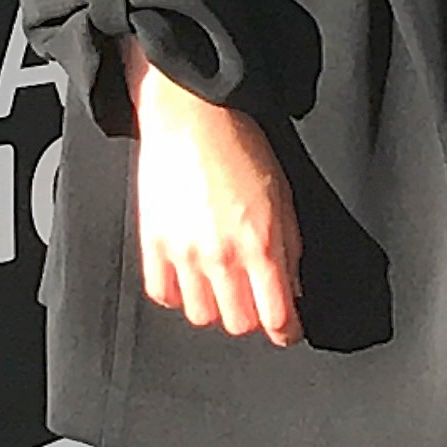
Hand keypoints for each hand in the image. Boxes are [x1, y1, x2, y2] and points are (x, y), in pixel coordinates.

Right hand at [127, 47, 302, 342]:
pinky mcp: (153, 243)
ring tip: (221, 284)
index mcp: (260, 244)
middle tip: (254, 298)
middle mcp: (222, 255)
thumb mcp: (283, 196)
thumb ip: (290, 248)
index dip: (287, 330)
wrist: (191, 116)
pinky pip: (162, 293)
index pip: (277, 316)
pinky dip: (177, 293)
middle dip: (252, 316)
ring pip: (200, 315)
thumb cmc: (240, 148)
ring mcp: (184, 253)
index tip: (287, 328)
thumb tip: (293, 288)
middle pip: (238, 324)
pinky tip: (189, 275)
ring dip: (215, 306)